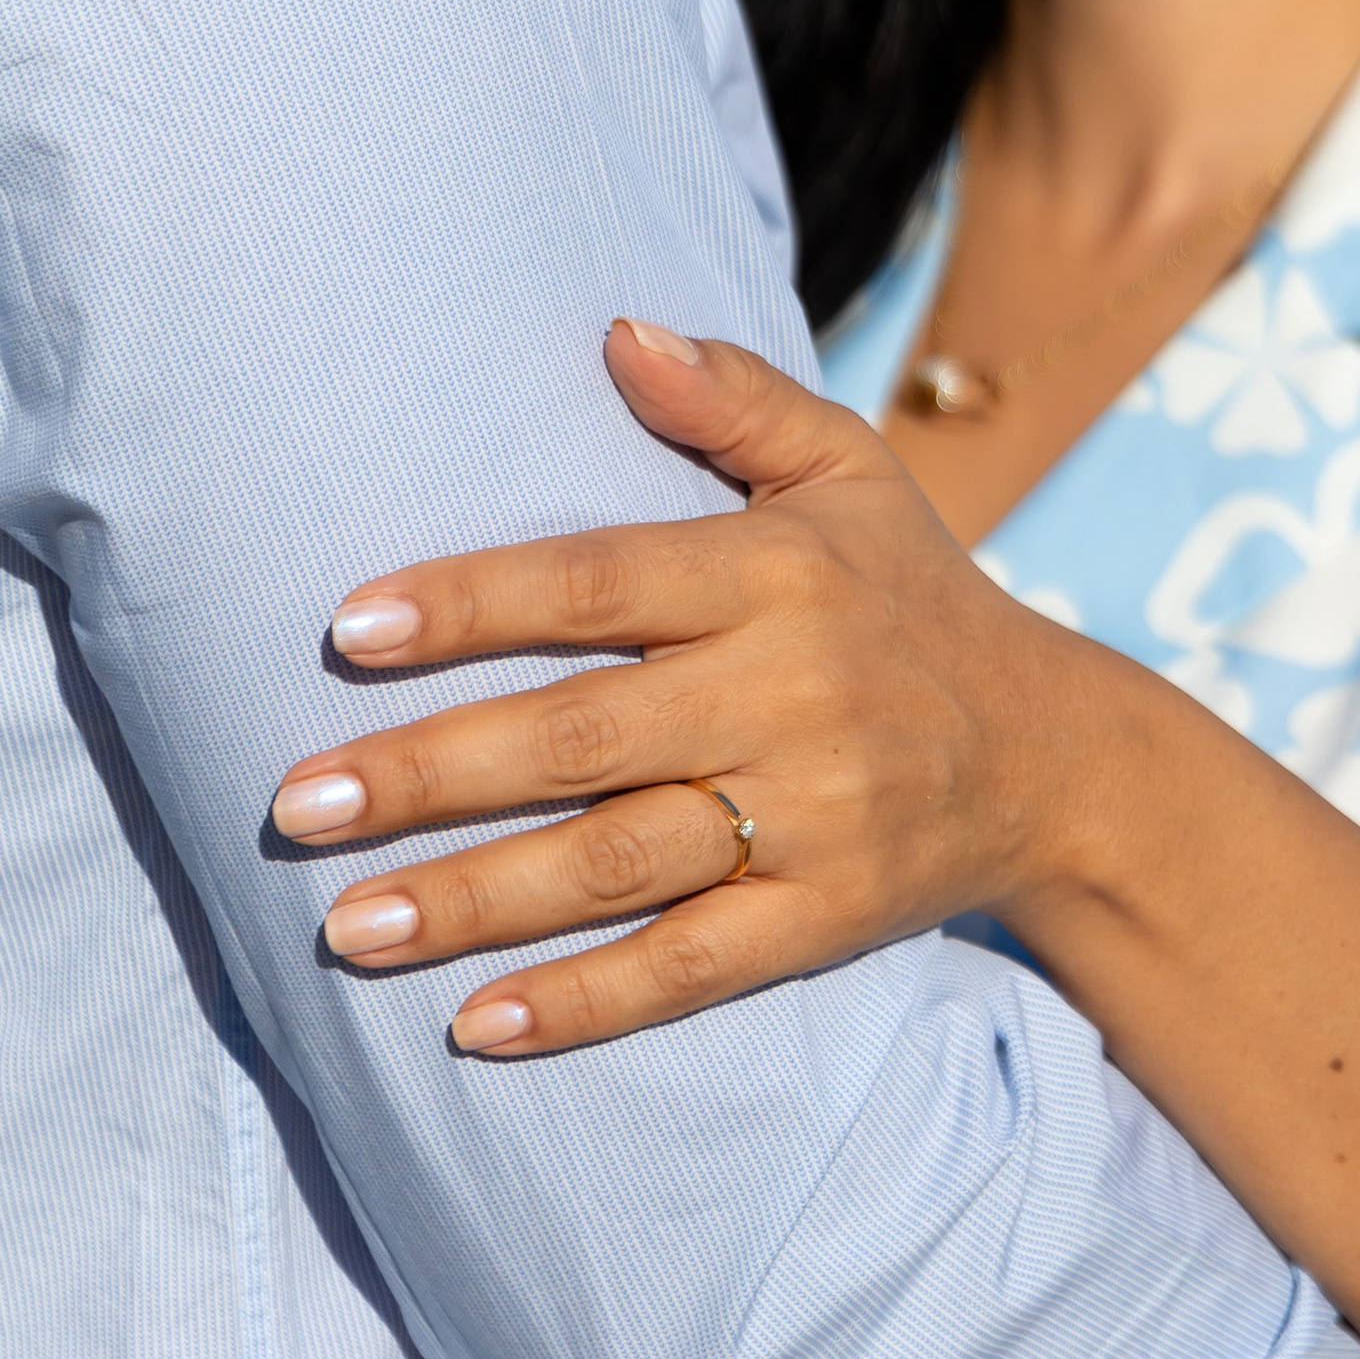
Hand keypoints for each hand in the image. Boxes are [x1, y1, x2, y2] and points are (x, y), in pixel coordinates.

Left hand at [271, 323, 1157, 1053]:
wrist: (1062, 757)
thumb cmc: (913, 595)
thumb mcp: (850, 470)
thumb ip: (735, 398)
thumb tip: (616, 333)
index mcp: (777, 574)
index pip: (598, 583)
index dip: (472, 603)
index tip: (348, 629)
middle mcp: (790, 694)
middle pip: (583, 737)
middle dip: (431, 771)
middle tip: (297, 802)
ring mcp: (811, 817)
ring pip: (618, 864)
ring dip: (474, 898)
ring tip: (343, 925)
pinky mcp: (828, 920)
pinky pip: (691, 967)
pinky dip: (585, 1002)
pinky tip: (473, 1025)